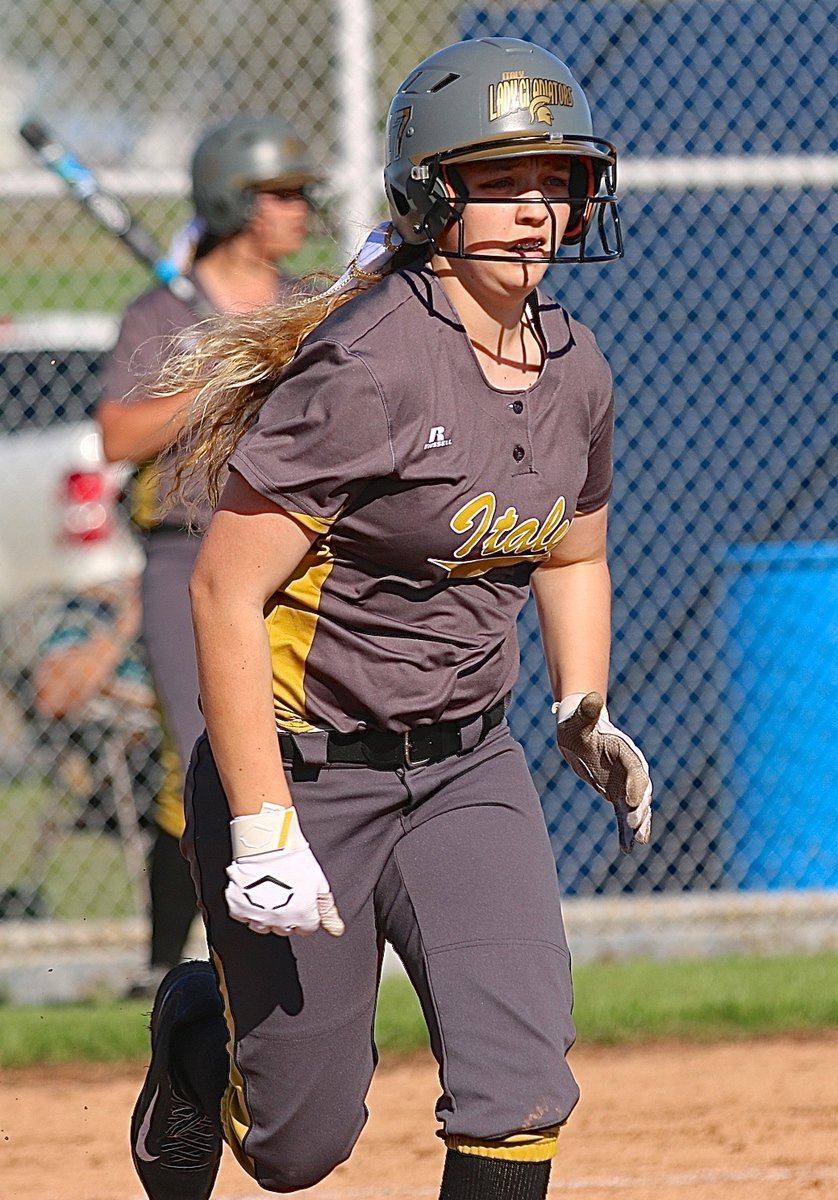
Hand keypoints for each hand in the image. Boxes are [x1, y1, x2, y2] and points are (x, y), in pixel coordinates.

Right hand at [225, 805, 343, 936]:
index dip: (306, 913)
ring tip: (269, 893)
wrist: (268, 842)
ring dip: (267, 914)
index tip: (301, 899)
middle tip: (285, 893)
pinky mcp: (239, 908)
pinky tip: (253, 892)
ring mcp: (258, 917)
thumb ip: (327, 910)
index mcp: (302, 917)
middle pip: (285, 929)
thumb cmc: (294, 858)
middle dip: (287, 915)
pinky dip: (247, 908)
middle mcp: (280, 922)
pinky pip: (243, 916)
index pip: (307, 928)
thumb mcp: (319, 882)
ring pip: (263, 927)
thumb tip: (336, 930)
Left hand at [554, 692, 652, 853]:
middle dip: (640, 810)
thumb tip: (591, 698)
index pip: (635, 769)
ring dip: (639, 825)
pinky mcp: (619, 795)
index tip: (630, 802)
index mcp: (624, 750)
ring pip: (637, 808)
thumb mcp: (578, 719)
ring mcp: (626, 783)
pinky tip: (628, 850)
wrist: (579, 730)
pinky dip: (627, 832)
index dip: (635, 785)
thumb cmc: (577, 722)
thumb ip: (587, 712)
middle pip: (641, 791)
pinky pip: (625, 816)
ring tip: (639, 842)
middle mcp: (631, 768)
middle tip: (636, 827)